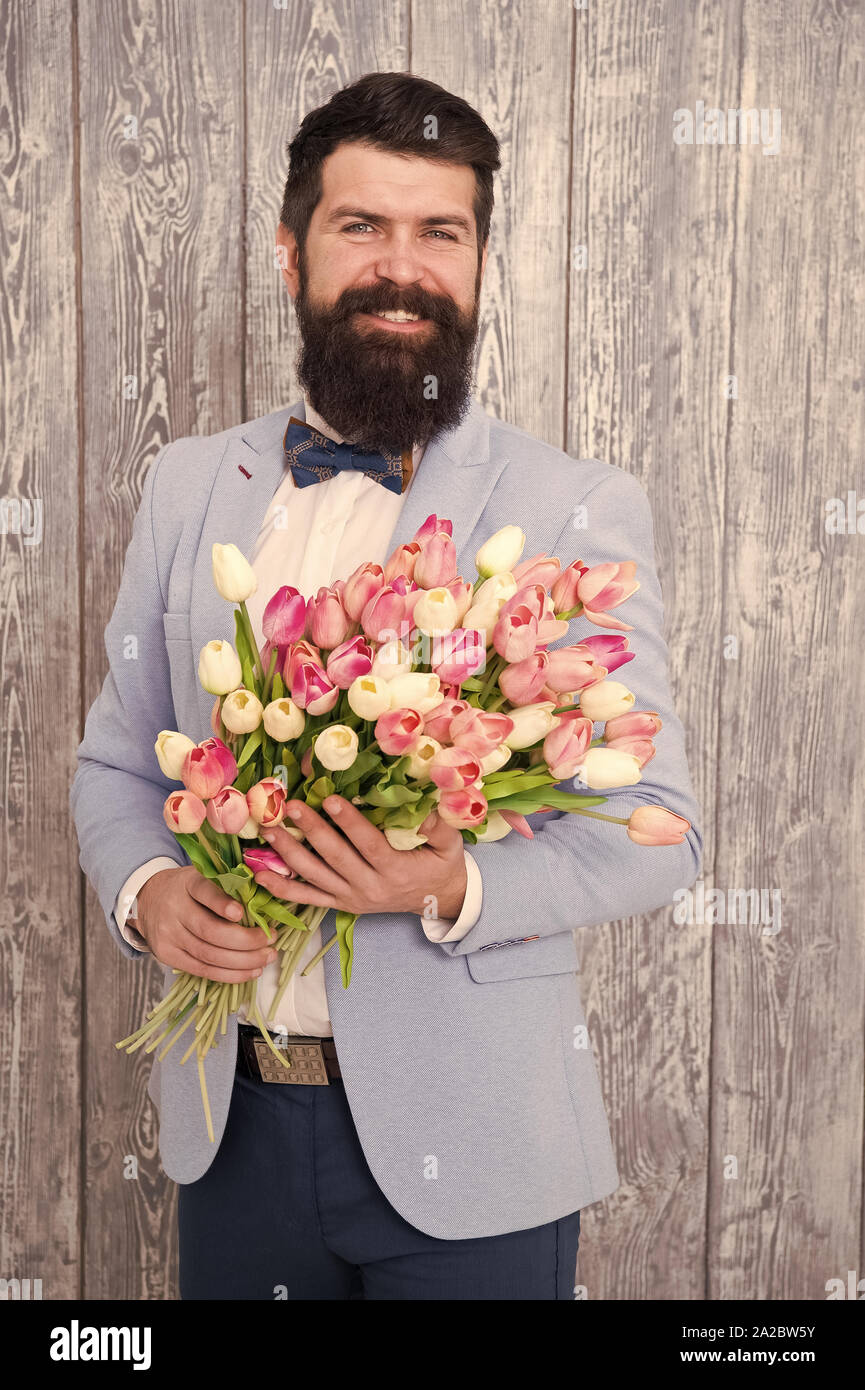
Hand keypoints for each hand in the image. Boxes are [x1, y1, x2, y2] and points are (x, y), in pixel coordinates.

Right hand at [135, 866, 278, 980]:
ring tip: (266, 958)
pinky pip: (202, 970)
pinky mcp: (167, 955)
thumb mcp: (204, 876)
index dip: (222, 903)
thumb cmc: (189, 889)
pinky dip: (230, 974)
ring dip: (243, 961)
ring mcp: (169, 935)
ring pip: (209, 955)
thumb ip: (229, 885)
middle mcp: (175, 909)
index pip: (204, 891)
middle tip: (270, 940)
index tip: (241, 912)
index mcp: (187, 884)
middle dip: (246, 940)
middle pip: (210, 931)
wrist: (150, 900)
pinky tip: (250, 972)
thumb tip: (265, 902)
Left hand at [251, 795, 467, 920]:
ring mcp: (351, 898)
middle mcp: (369, 888)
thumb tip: (421, 807)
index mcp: (396, 871)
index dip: (349, 823)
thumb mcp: (449, 845)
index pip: (368, 845)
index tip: (329, 799)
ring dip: (289, 855)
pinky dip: (281, 889)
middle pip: (336, 858)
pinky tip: (260, 874)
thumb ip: (437, 826)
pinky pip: (307, 898)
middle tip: (291, 807)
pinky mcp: (340, 904)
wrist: (436, 900)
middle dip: (311, 832)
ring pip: (315, 877)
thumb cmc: (440, 865)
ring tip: (270, 831)